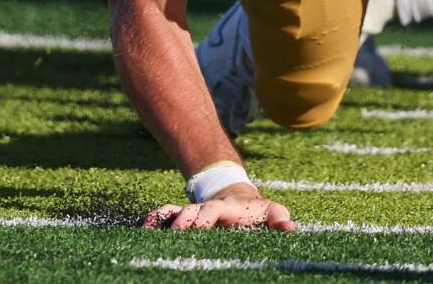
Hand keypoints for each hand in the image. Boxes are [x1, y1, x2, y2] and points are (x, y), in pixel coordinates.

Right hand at [142, 187, 296, 229]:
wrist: (238, 200)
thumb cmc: (256, 212)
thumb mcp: (272, 212)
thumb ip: (280, 219)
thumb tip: (290, 228)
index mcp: (226, 208)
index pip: (215, 209)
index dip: (207, 216)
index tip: (201, 226)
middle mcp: (206, 210)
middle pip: (190, 212)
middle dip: (182, 220)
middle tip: (176, 233)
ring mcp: (193, 214)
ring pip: (173, 213)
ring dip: (163, 220)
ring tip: (148, 231)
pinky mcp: (184, 221)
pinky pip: (164, 218)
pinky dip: (154, 221)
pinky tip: (143, 231)